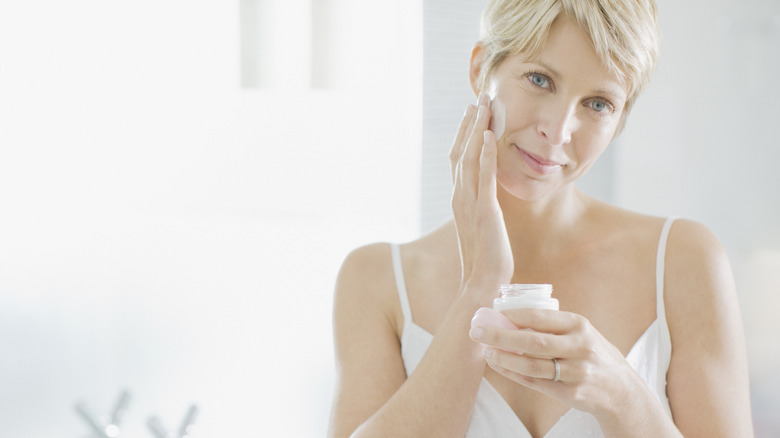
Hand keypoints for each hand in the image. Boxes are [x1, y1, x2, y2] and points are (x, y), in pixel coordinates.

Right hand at [450, 93, 512, 290]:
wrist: (482, 283)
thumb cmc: (486, 259)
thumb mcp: (482, 227)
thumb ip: (482, 209)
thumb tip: (487, 199)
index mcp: (459, 200)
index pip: (458, 159)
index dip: (464, 134)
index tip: (472, 113)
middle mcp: (459, 198)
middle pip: (460, 151)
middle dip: (470, 123)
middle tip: (478, 97)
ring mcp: (469, 204)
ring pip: (468, 158)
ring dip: (476, 129)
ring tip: (484, 105)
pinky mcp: (484, 212)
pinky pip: (483, 177)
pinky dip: (484, 154)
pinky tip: (489, 135)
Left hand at [471, 308, 641, 417]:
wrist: (620, 389)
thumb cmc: (591, 353)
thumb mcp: (581, 332)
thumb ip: (552, 326)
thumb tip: (508, 316)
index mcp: (579, 326)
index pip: (541, 318)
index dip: (513, 315)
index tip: (492, 313)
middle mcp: (579, 348)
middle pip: (533, 342)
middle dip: (500, 336)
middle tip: (477, 331)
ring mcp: (575, 372)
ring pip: (531, 366)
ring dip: (504, 358)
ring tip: (486, 351)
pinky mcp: (570, 393)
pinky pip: (534, 382)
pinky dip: (512, 374)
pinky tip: (498, 366)